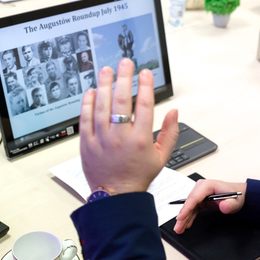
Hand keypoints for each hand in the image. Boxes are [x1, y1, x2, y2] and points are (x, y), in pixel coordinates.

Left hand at [79, 58, 178, 194]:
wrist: (115, 196)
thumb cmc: (138, 176)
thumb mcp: (162, 157)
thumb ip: (170, 133)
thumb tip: (174, 112)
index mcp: (140, 140)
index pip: (145, 106)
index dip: (146, 86)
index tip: (145, 72)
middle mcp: (120, 138)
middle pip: (122, 101)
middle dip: (124, 78)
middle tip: (125, 63)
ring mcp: (101, 139)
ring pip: (102, 106)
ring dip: (104, 84)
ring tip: (106, 70)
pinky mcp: (86, 143)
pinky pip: (85, 118)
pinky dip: (88, 103)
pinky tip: (92, 91)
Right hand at [173, 179, 246, 233]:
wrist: (240, 195)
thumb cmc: (237, 196)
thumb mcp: (236, 201)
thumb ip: (230, 204)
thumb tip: (223, 206)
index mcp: (207, 185)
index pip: (194, 198)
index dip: (186, 208)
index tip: (180, 217)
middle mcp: (201, 188)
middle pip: (189, 203)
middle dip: (182, 216)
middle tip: (177, 228)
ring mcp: (200, 194)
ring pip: (189, 207)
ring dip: (184, 218)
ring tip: (179, 229)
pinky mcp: (201, 200)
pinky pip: (193, 209)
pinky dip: (189, 217)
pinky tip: (186, 225)